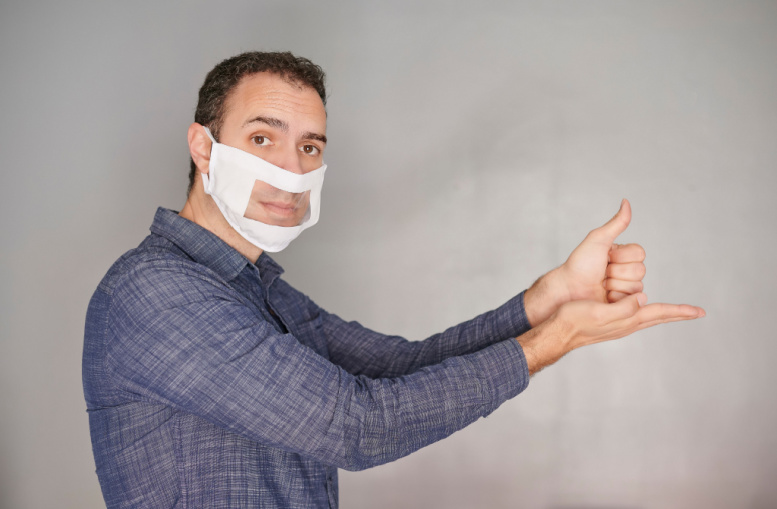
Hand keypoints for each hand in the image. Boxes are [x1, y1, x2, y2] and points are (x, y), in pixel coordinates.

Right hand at [518, 293, 704, 374]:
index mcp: (627, 320)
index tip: (700, 311)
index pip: (659, 313)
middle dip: (676, 313)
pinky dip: (645, 310)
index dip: (680, 311)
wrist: (557, 331)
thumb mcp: (600, 312)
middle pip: (657, 317)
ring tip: (676, 311)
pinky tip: (641, 307)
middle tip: (695, 312)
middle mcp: (626, 324)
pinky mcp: (609, 322)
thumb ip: (624, 308)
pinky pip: (634, 315)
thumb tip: (644, 298)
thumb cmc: (574, 320)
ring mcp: (618, 325)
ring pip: (647, 317)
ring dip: (662, 312)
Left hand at [525, 200, 646, 325]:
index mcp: (623, 255)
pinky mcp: (623, 304)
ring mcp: (625, 288)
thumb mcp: (598, 240)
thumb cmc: (580, 264)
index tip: (605, 257)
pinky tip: (604, 297)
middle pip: (640, 271)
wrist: (570, 289)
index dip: (621, 257)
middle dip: (616, 272)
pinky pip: (632, 302)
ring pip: (637, 287)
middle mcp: (626, 270)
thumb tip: (626, 201)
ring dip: (615, 285)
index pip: (640, 254)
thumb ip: (616, 224)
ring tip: (601, 284)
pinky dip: (615, 298)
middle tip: (601, 273)